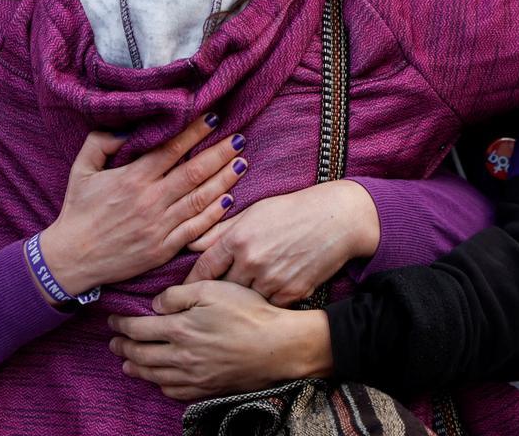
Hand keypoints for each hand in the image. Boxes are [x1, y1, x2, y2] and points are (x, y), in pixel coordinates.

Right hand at [39, 115, 247, 295]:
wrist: (72, 259)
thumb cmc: (77, 211)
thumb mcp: (81, 169)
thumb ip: (100, 142)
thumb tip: (127, 128)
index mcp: (132, 178)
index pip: (171, 149)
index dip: (195, 132)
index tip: (213, 118)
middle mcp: (150, 201)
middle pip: (195, 172)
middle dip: (220, 153)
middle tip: (240, 138)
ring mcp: (159, 226)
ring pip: (201, 199)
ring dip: (225, 180)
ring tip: (242, 163)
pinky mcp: (163, 249)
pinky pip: (196, 229)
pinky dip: (215, 214)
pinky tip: (229, 200)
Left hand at [108, 281, 332, 399]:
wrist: (278, 346)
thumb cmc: (247, 312)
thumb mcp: (212, 289)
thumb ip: (178, 294)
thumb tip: (155, 304)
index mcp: (179, 329)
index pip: (138, 329)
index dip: (121, 324)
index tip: (113, 319)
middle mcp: (181, 357)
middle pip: (141, 355)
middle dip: (123, 347)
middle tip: (113, 342)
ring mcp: (194, 376)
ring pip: (154, 375)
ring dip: (136, 368)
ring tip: (127, 362)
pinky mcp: (207, 388)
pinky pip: (174, 391)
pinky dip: (159, 385)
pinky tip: (158, 379)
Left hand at [184, 180, 377, 305]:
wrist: (337, 219)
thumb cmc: (293, 211)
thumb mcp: (254, 212)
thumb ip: (220, 230)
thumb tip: (191, 244)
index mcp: (238, 238)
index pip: (204, 269)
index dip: (189, 284)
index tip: (181, 295)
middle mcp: (252, 261)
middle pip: (220, 290)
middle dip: (213, 296)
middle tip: (205, 302)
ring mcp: (273, 280)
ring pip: (243, 302)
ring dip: (238, 303)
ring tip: (233, 305)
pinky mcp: (292, 294)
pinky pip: (267, 307)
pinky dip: (263, 305)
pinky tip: (263, 300)